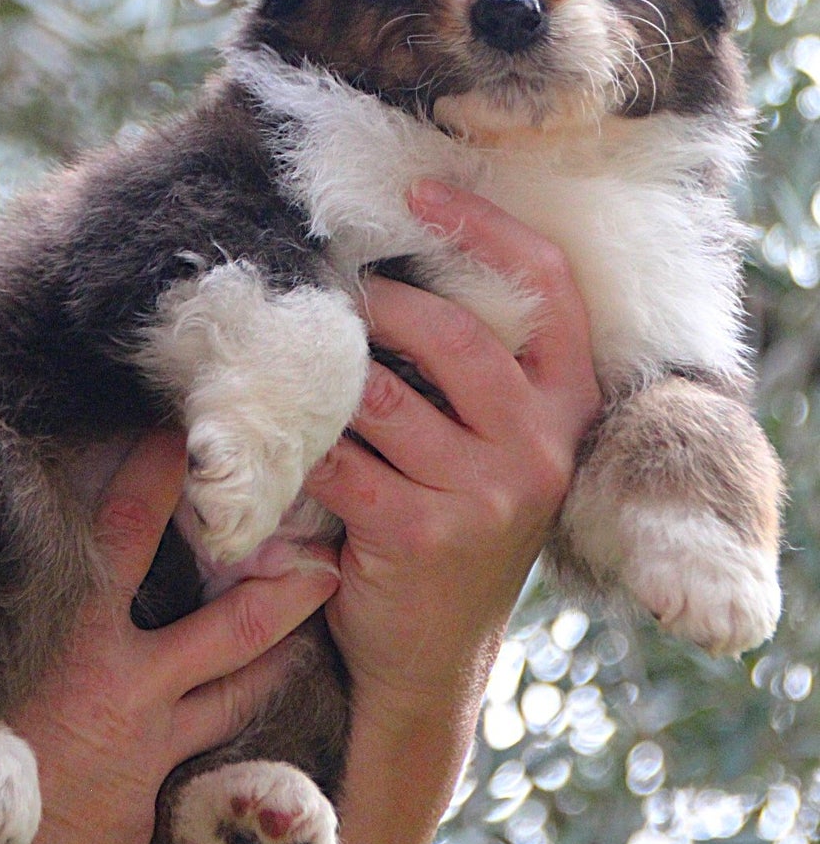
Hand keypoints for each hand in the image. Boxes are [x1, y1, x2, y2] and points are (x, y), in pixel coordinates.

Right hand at [0, 430, 339, 843]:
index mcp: (59, 623)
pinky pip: (228, 715)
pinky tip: (296, 659)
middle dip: (251, 534)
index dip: (158, 465)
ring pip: (237, 646)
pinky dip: (263, 682)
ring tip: (329, 572)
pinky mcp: (162, 769)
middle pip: (201, 584)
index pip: (118, 523)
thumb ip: (25, 610)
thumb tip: (38, 548)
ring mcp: (144, 717)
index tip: (192, 421)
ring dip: (288, 609)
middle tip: (303, 487)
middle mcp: (108, 661)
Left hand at [283, 184, 599, 843]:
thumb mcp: (498, 445)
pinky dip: (296, 439)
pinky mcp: (418, 532)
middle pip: (452, 332)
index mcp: (569, 407)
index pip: (549, 287)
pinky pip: (336, 456)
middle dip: (378, 303)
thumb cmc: (458, 522)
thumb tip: (390, 265)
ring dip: (326, 372)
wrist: (437, 652)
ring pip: (378, 393)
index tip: (419, 191)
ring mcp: (484, 494)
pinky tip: (275, 430)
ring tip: (296, 357)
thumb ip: (478, 370)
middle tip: (333, 294)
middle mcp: (540, 446)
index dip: (487, 228)